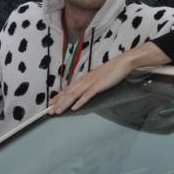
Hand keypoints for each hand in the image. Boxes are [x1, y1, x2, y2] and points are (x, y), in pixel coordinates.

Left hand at [49, 42, 168, 114]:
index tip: (52, 102)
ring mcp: (91, 83)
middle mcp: (85, 80)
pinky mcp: (98, 86)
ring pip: (74, 95)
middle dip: (58, 102)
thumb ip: (92, 82)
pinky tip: (74, 107)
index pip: (69, 88)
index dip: (59, 96)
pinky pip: (87, 95)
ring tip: (58, 111)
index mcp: (85, 78)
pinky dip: (80, 102)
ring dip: (65, 104)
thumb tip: (87, 88)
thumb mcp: (99, 76)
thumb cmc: (113, 69)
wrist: (123, 62)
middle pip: (68, 93)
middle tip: (50, 111)